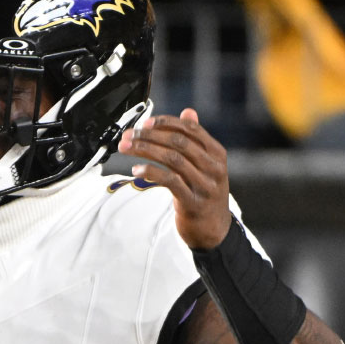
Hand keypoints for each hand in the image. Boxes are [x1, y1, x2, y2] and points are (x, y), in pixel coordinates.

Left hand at [119, 109, 232, 248]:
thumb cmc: (205, 193)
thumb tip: (188, 112)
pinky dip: (151, 172)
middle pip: (179, 142)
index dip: (166, 123)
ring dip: (146, 150)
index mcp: (217, 154)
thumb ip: (196, 139)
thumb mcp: (206, 165)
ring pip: (172, 159)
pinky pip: (169, 181)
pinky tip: (136, 170)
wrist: (214, 230)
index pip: (191, 129)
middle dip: (150, 136)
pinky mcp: (193, 202)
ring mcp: (204, 185)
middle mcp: (213, 167)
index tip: (145, 122)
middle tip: (129, 135)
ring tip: (127, 148)